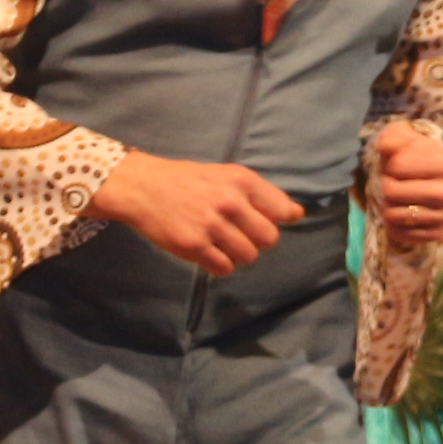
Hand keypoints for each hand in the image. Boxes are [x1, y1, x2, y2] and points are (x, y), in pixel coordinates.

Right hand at [90, 151, 302, 275]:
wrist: (144, 188)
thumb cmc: (189, 181)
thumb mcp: (227, 176)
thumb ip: (262, 195)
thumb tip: (298, 214)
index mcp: (242, 180)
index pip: (282, 210)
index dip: (275, 220)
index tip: (259, 220)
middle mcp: (230, 202)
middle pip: (269, 238)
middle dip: (257, 240)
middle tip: (238, 233)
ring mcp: (212, 225)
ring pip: (249, 256)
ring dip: (238, 254)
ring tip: (220, 241)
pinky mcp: (194, 246)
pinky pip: (224, 267)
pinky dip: (220, 264)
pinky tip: (208, 251)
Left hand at [368, 122, 442, 251]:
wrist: (427, 182)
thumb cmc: (410, 157)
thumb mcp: (402, 138)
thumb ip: (392, 136)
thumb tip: (385, 147)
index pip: (397, 165)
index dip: (390, 164)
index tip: (398, 164)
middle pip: (391, 192)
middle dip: (386, 186)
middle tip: (395, 183)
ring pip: (393, 215)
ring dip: (388, 206)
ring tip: (399, 198)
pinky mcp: (437, 235)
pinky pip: (399, 233)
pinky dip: (394, 225)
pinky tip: (404, 214)